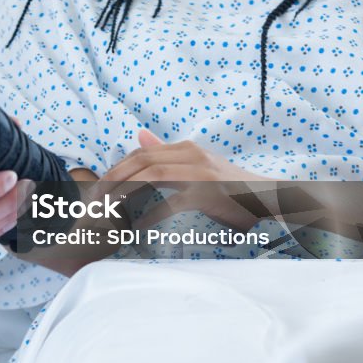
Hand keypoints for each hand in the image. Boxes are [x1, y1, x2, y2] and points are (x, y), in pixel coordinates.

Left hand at [93, 130, 273, 231]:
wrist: (270, 198)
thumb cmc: (232, 187)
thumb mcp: (199, 164)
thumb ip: (169, 154)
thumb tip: (139, 136)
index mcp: (185, 149)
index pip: (140, 154)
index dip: (115, 169)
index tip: (97, 188)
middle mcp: (190, 155)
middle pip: (140, 161)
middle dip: (112, 179)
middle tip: (93, 200)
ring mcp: (199, 172)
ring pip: (150, 176)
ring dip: (124, 193)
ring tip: (107, 211)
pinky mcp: (207, 193)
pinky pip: (171, 203)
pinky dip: (150, 215)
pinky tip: (137, 227)